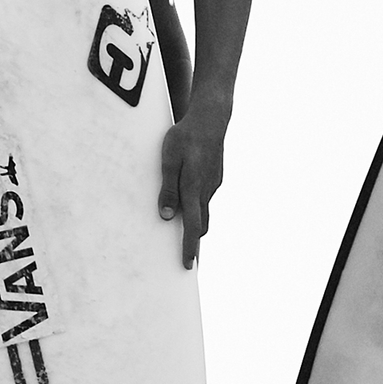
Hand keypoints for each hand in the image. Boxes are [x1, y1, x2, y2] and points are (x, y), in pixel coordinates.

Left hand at [159, 99, 229, 268]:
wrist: (211, 119)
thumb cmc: (185, 137)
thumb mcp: (168, 161)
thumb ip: (168, 189)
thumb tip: (167, 217)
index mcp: (194, 187)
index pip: (193, 225)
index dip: (189, 246)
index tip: (188, 264)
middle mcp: (207, 190)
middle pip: (202, 224)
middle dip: (194, 241)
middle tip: (186, 258)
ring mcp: (214, 184)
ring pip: (203, 210)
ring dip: (195, 223)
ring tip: (183, 232)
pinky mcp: (215, 177)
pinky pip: (205, 197)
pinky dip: (197, 206)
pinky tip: (187, 200)